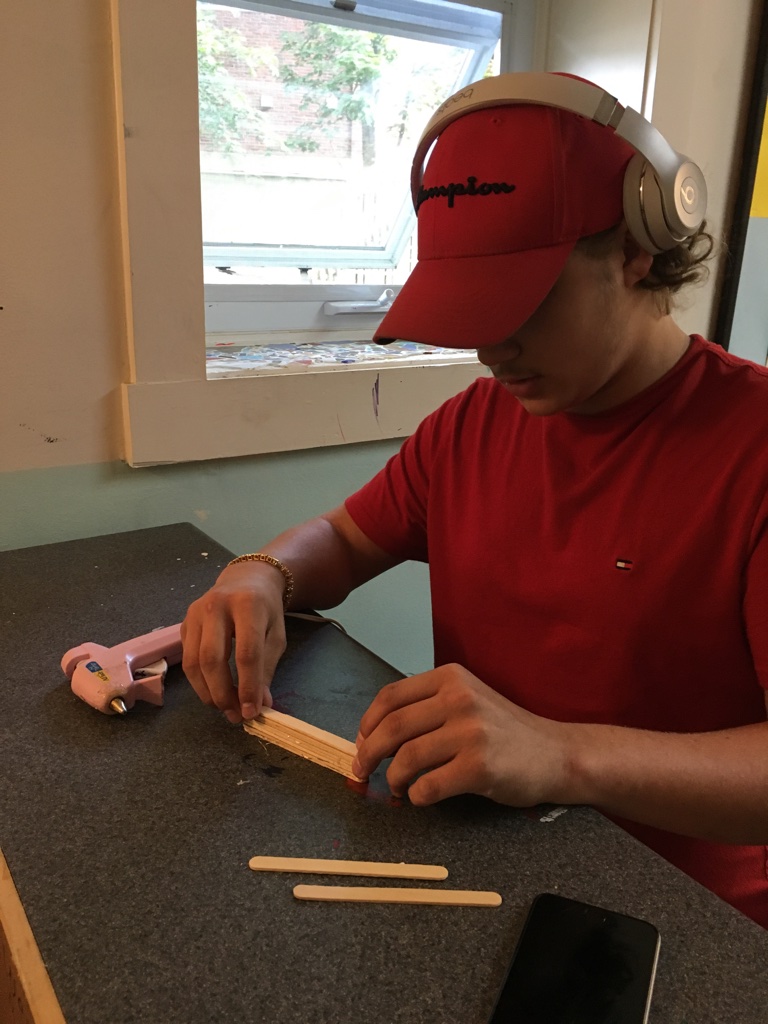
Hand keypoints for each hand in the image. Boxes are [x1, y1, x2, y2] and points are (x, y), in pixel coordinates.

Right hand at [181, 563, 286, 722]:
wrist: (245, 579)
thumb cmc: (265, 609)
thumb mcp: (276, 634)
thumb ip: (267, 668)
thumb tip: (260, 705)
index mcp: (247, 605)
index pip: (246, 652)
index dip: (248, 686)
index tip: (252, 711)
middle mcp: (216, 606)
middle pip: (212, 659)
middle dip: (222, 693)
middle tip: (235, 715)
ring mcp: (195, 613)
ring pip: (193, 662)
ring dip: (207, 692)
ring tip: (224, 708)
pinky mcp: (184, 623)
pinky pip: (186, 660)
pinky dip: (198, 682)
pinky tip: (213, 692)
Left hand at [352, 663, 573, 806]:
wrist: (556, 754)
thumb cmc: (505, 731)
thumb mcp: (467, 700)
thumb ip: (428, 708)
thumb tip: (373, 735)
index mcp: (450, 677)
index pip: (391, 696)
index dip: (367, 723)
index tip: (361, 743)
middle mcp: (459, 698)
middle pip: (393, 727)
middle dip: (368, 753)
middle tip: (362, 771)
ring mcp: (471, 732)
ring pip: (406, 758)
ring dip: (393, 778)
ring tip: (397, 787)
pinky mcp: (479, 767)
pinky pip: (429, 786)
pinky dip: (416, 796)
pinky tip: (420, 797)